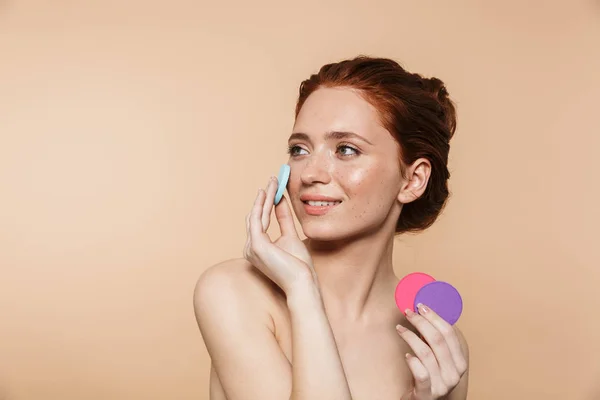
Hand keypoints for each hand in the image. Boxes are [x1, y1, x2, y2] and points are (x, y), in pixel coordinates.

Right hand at [243, 176, 316, 294]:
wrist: (302, 282)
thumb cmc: (299, 266)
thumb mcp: (291, 236)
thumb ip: (284, 219)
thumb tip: (280, 201)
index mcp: (257, 248)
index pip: (260, 221)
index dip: (267, 203)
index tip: (274, 189)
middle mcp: (250, 248)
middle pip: (256, 215)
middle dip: (265, 197)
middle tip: (273, 180)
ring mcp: (251, 247)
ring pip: (257, 214)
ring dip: (265, 197)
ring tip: (273, 181)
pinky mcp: (257, 245)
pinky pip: (258, 219)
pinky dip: (263, 204)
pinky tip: (268, 193)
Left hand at [396, 304, 467, 399]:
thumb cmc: (428, 377)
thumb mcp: (438, 358)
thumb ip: (435, 340)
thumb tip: (425, 312)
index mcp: (460, 362)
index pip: (449, 333)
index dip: (435, 317)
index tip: (421, 306)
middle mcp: (454, 374)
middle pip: (437, 340)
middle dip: (421, 322)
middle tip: (409, 313)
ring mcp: (442, 384)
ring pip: (426, 352)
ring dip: (411, 336)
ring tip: (400, 329)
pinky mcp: (427, 393)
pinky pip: (421, 372)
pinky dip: (412, 360)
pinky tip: (406, 355)